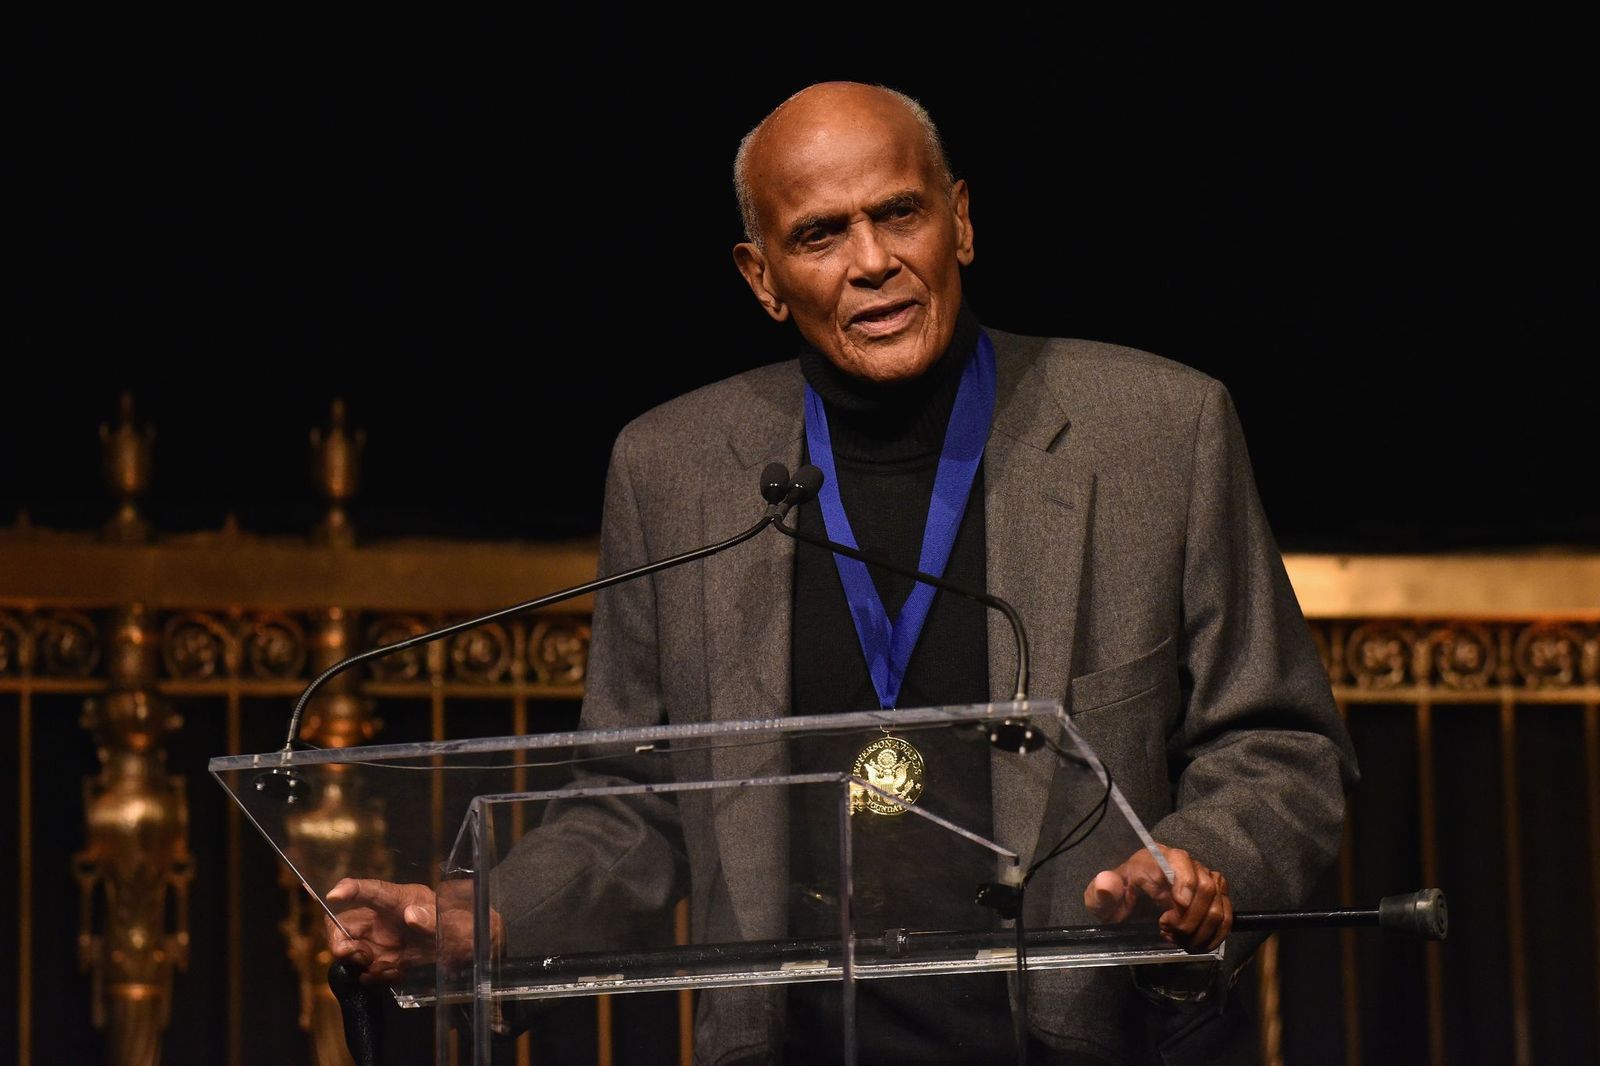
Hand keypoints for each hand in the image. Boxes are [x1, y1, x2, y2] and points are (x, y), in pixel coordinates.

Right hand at [324, 878, 503, 984]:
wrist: (473, 952)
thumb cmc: (464, 928)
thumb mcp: (454, 924)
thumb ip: (433, 920)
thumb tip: (411, 914)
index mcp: (401, 900)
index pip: (372, 890)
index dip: (351, 889)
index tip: (334, 894)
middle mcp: (384, 919)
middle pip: (345, 924)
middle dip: (340, 940)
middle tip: (356, 955)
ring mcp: (382, 941)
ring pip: (350, 948)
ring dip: (356, 962)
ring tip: (385, 967)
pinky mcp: (385, 962)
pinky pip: (366, 971)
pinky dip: (373, 977)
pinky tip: (394, 974)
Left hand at [1083, 843, 1231, 952]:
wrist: (1129, 906)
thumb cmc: (1116, 901)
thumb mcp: (1099, 900)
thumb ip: (1100, 893)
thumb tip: (1106, 883)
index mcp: (1154, 858)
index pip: (1179, 861)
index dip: (1184, 884)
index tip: (1175, 910)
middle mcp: (1182, 863)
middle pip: (1205, 884)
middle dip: (1189, 917)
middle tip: (1170, 933)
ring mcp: (1201, 878)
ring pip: (1218, 900)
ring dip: (1202, 928)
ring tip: (1180, 940)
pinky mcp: (1213, 896)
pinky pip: (1227, 912)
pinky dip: (1217, 933)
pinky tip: (1199, 945)